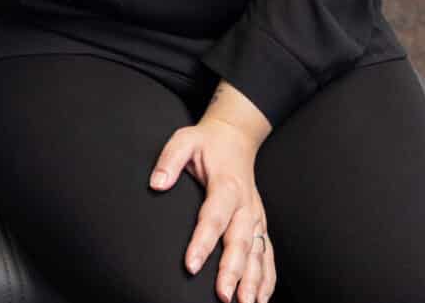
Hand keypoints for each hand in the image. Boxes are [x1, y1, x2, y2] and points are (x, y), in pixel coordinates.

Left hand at [150, 86, 276, 302]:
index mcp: (227, 185)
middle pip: (240, 242)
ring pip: (259, 254)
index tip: (190, 264)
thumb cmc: (207, 143)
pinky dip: (268, 278)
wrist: (236, 138)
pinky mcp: (261, 225)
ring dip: (254, 281)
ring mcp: (256, 217)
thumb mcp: (184, 140)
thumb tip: (156, 183)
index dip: (202, 242)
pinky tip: (261, 299)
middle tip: (223, 296)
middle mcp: (246, 205)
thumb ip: (169, 160)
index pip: (213, 217)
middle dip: (232, 272)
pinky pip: (268, 255)